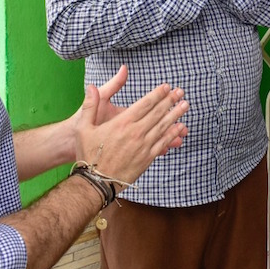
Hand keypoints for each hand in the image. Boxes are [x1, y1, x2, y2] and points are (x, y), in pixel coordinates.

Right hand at [74, 70, 189, 184]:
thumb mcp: (84, 128)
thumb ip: (89, 105)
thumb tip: (91, 86)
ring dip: (176, 114)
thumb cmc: (89, 154)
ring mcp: (143, 146)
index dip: (157, 94)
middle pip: (157, 113)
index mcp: (122, 123)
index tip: (167, 87)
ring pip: (163, 126)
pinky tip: (180, 128)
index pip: (145, 104)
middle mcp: (135, 132)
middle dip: (170, 100)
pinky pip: (163, 143)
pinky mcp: (147, 158)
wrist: (96, 182)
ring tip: (185, 105)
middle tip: (181, 91)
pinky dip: (173, 134)